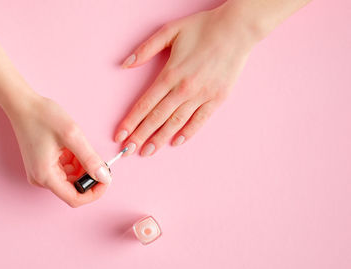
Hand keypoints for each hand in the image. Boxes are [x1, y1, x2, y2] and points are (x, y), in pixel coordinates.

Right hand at [8, 95, 110, 206]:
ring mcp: (40, 173)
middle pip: (73, 189)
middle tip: (96, 158)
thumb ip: (90, 159)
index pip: (74, 199)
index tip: (105, 179)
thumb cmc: (43, 116)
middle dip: (88, 176)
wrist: (22, 104)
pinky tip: (71, 147)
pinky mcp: (42, 166)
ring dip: (81, 167)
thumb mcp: (72, 135)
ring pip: (70, 179)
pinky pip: (64, 171)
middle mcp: (40, 179)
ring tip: (79, 146)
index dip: (93, 193)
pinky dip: (73, 162)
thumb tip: (104, 178)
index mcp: (45, 176)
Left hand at [116, 5, 257, 155]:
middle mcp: (184, 88)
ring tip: (147, 152)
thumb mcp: (169, 31)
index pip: (144, 104)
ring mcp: (202, 95)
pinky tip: (175, 142)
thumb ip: (146, 49)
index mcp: (170, 73)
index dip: (130, 122)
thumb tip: (125, 64)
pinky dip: (187, 133)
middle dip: (140, 136)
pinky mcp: (217, 99)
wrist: (237, 29)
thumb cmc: (202, 28)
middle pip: (157, 118)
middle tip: (127, 151)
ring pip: (176, 122)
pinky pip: (200, 120)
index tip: (120, 135)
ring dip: (160, 139)